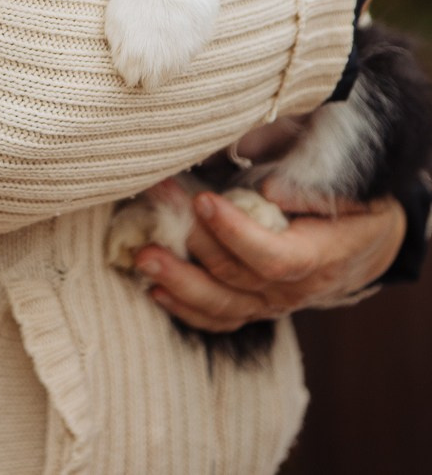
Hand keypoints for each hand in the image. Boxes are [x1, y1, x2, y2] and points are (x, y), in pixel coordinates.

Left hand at [134, 185, 405, 334]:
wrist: (365, 242)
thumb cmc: (354, 205)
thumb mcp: (354, 190)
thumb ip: (313, 189)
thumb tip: (271, 191)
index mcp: (321, 256)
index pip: (276, 257)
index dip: (237, 234)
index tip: (204, 201)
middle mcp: (293, 289)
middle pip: (237, 276)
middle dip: (192, 240)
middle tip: (156, 202)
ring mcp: (271, 304)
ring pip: (221, 304)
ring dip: (178, 281)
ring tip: (143, 255)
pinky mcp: (254, 307)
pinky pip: (219, 318)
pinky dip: (185, 308)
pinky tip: (154, 289)